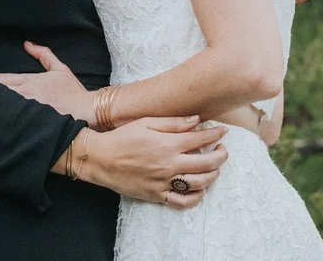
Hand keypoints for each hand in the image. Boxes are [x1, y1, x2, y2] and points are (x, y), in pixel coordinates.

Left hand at [0, 41, 93, 123]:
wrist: (88, 111)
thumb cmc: (74, 92)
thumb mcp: (60, 69)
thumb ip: (44, 54)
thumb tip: (27, 43)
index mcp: (30, 80)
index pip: (1, 79)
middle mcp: (27, 94)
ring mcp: (28, 109)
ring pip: (3, 106)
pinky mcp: (32, 123)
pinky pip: (12, 120)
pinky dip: (2, 119)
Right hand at [82, 117, 228, 209]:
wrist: (100, 159)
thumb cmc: (122, 138)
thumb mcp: (145, 123)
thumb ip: (173, 123)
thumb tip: (197, 120)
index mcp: (167, 144)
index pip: (201, 139)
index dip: (215, 134)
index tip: (223, 131)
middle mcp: (169, 164)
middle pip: (207, 163)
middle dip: (221, 155)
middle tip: (223, 150)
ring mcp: (164, 182)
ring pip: (200, 183)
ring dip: (213, 175)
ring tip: (214, 168)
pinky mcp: (158, 195)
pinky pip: (183, 202)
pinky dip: (197, 197)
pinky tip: (200, 189)